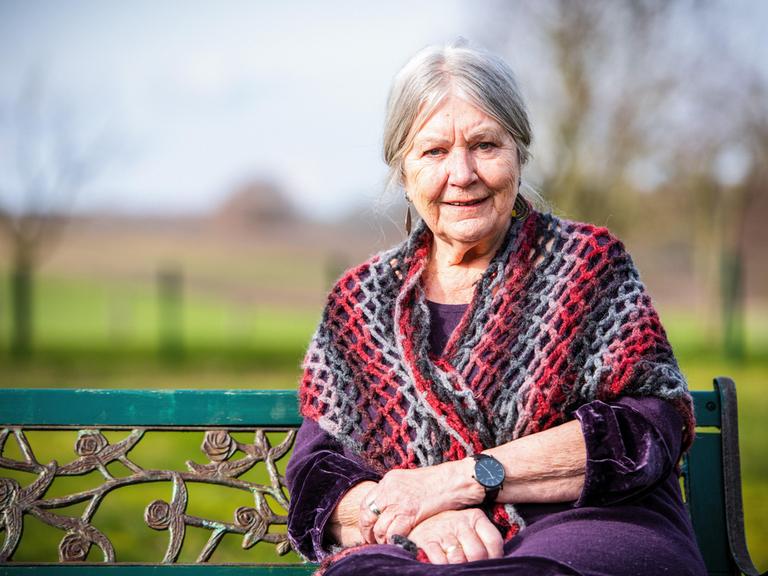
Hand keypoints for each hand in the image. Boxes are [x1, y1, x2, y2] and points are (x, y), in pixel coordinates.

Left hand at [358, 461, 481, 544]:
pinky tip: (398, 543)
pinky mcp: (411, 512)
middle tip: (372, 540)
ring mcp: (399, 501)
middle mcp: (390, 489)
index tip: (368, 528)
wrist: (456, 479)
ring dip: (380, 539)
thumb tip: (388, 508)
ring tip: (386, 544)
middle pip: (367, 514)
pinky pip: (394, 532)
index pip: (366, 501)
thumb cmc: (438, 482)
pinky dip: (394, 541)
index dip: (364, 519)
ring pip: (379, 526)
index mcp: (389, 480)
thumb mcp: (411, 481)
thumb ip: (397, 492)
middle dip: (367, 531)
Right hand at [408, 508, 503, 563]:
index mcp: (475, 517)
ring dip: (460, 567)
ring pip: (459, 559)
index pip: (494, 541)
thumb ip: (484, 540)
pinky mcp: (427, 540)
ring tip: (459, 566)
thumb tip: (496, 561)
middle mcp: (460, 522)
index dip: (495, 557)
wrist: (421, 519)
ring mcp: (443, 531)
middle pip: (477, 553)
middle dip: (477, 565)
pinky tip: (447, 566)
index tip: (490, 564)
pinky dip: (445, 567)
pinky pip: (441, 561)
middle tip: (473, 568)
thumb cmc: (453, 528)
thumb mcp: (470, 527)